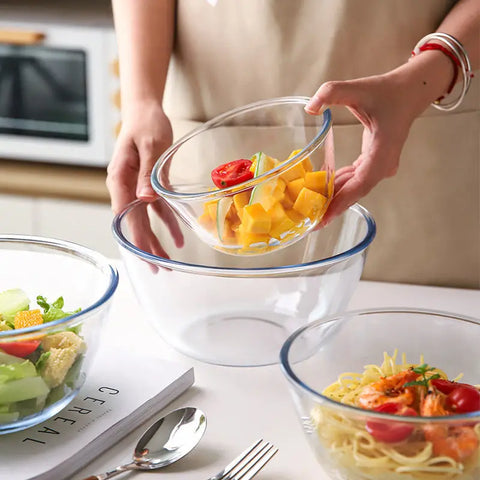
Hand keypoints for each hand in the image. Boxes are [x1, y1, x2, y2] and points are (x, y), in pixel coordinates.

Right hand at [107, 101, 183, 252]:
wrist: (146, 111)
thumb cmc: (145, 124)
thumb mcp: (150, 147)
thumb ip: (146, 174)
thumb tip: (145, 200)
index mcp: (120, 179)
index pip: (125, 216)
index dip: (136, 238)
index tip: (145, 256)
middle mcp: (125, 187)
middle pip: (135, 223)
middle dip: (147, 247)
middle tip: (159, 268)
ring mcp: (136, 188)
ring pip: (146, 221)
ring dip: (157, 240)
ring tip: (168, 260)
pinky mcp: (148, 185)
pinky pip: (158, 209)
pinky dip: (167, 223)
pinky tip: (179, 237)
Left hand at [305, 72, 420, 224]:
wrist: (409, 91)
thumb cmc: (387, 90)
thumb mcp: (357, 87)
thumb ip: (332, 92)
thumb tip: (310, 107)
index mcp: (383, 149)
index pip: (361, 183)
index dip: (343, 201)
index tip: (326, 216)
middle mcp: (384, 163)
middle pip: (356, 191)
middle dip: (334, 207)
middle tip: (312, 224)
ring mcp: (381, 165)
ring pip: (355, 187)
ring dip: (335, 198)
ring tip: (312, 212)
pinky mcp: (375, 163)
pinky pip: (355, 179)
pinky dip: (339, 186)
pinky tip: (321, 191)